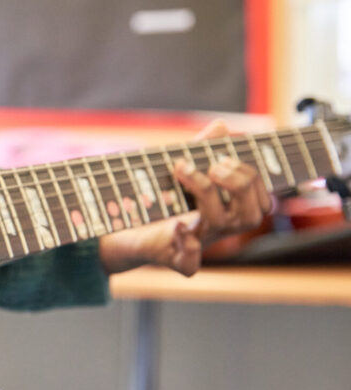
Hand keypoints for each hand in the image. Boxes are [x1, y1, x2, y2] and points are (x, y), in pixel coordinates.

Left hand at [99, 120, 271, 275]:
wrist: (128, 232)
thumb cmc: (162, 200)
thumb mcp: (184, 172)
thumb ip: (203, 149)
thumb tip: (221, 126)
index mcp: (229, 211)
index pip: (262, 200)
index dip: (251, 177)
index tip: (223, 158)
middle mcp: (219, 230)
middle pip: (250, 215)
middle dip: (236, 184)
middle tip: (212, 165)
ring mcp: (198, 244)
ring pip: (222, 225)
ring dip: (206, 192)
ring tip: (184, 169)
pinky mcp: (173, 258)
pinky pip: (190, 264)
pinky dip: (187, 246)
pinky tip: (177, 224)